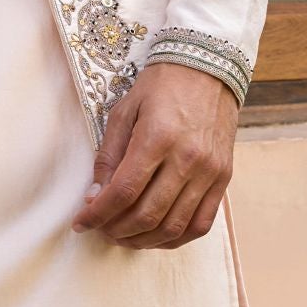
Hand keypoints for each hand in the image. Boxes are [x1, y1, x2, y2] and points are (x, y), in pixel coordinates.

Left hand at [74, 62, 238, 247]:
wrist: (209, 67)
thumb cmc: (162, 86)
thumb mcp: (125, 111)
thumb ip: (109, 155)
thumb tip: (95, 195)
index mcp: (157, 138)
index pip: (123, 191)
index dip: (98, 214)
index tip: (82, 222)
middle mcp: (187, 159)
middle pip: (147, 214)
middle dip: (116, 230)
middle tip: (101, 229)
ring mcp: (209, 171)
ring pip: (174, 226)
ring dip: (143, 240)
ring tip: (124, 236)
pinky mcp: (223, 178)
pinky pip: (201, 223)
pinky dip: (176, 238)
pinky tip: (156, 235)